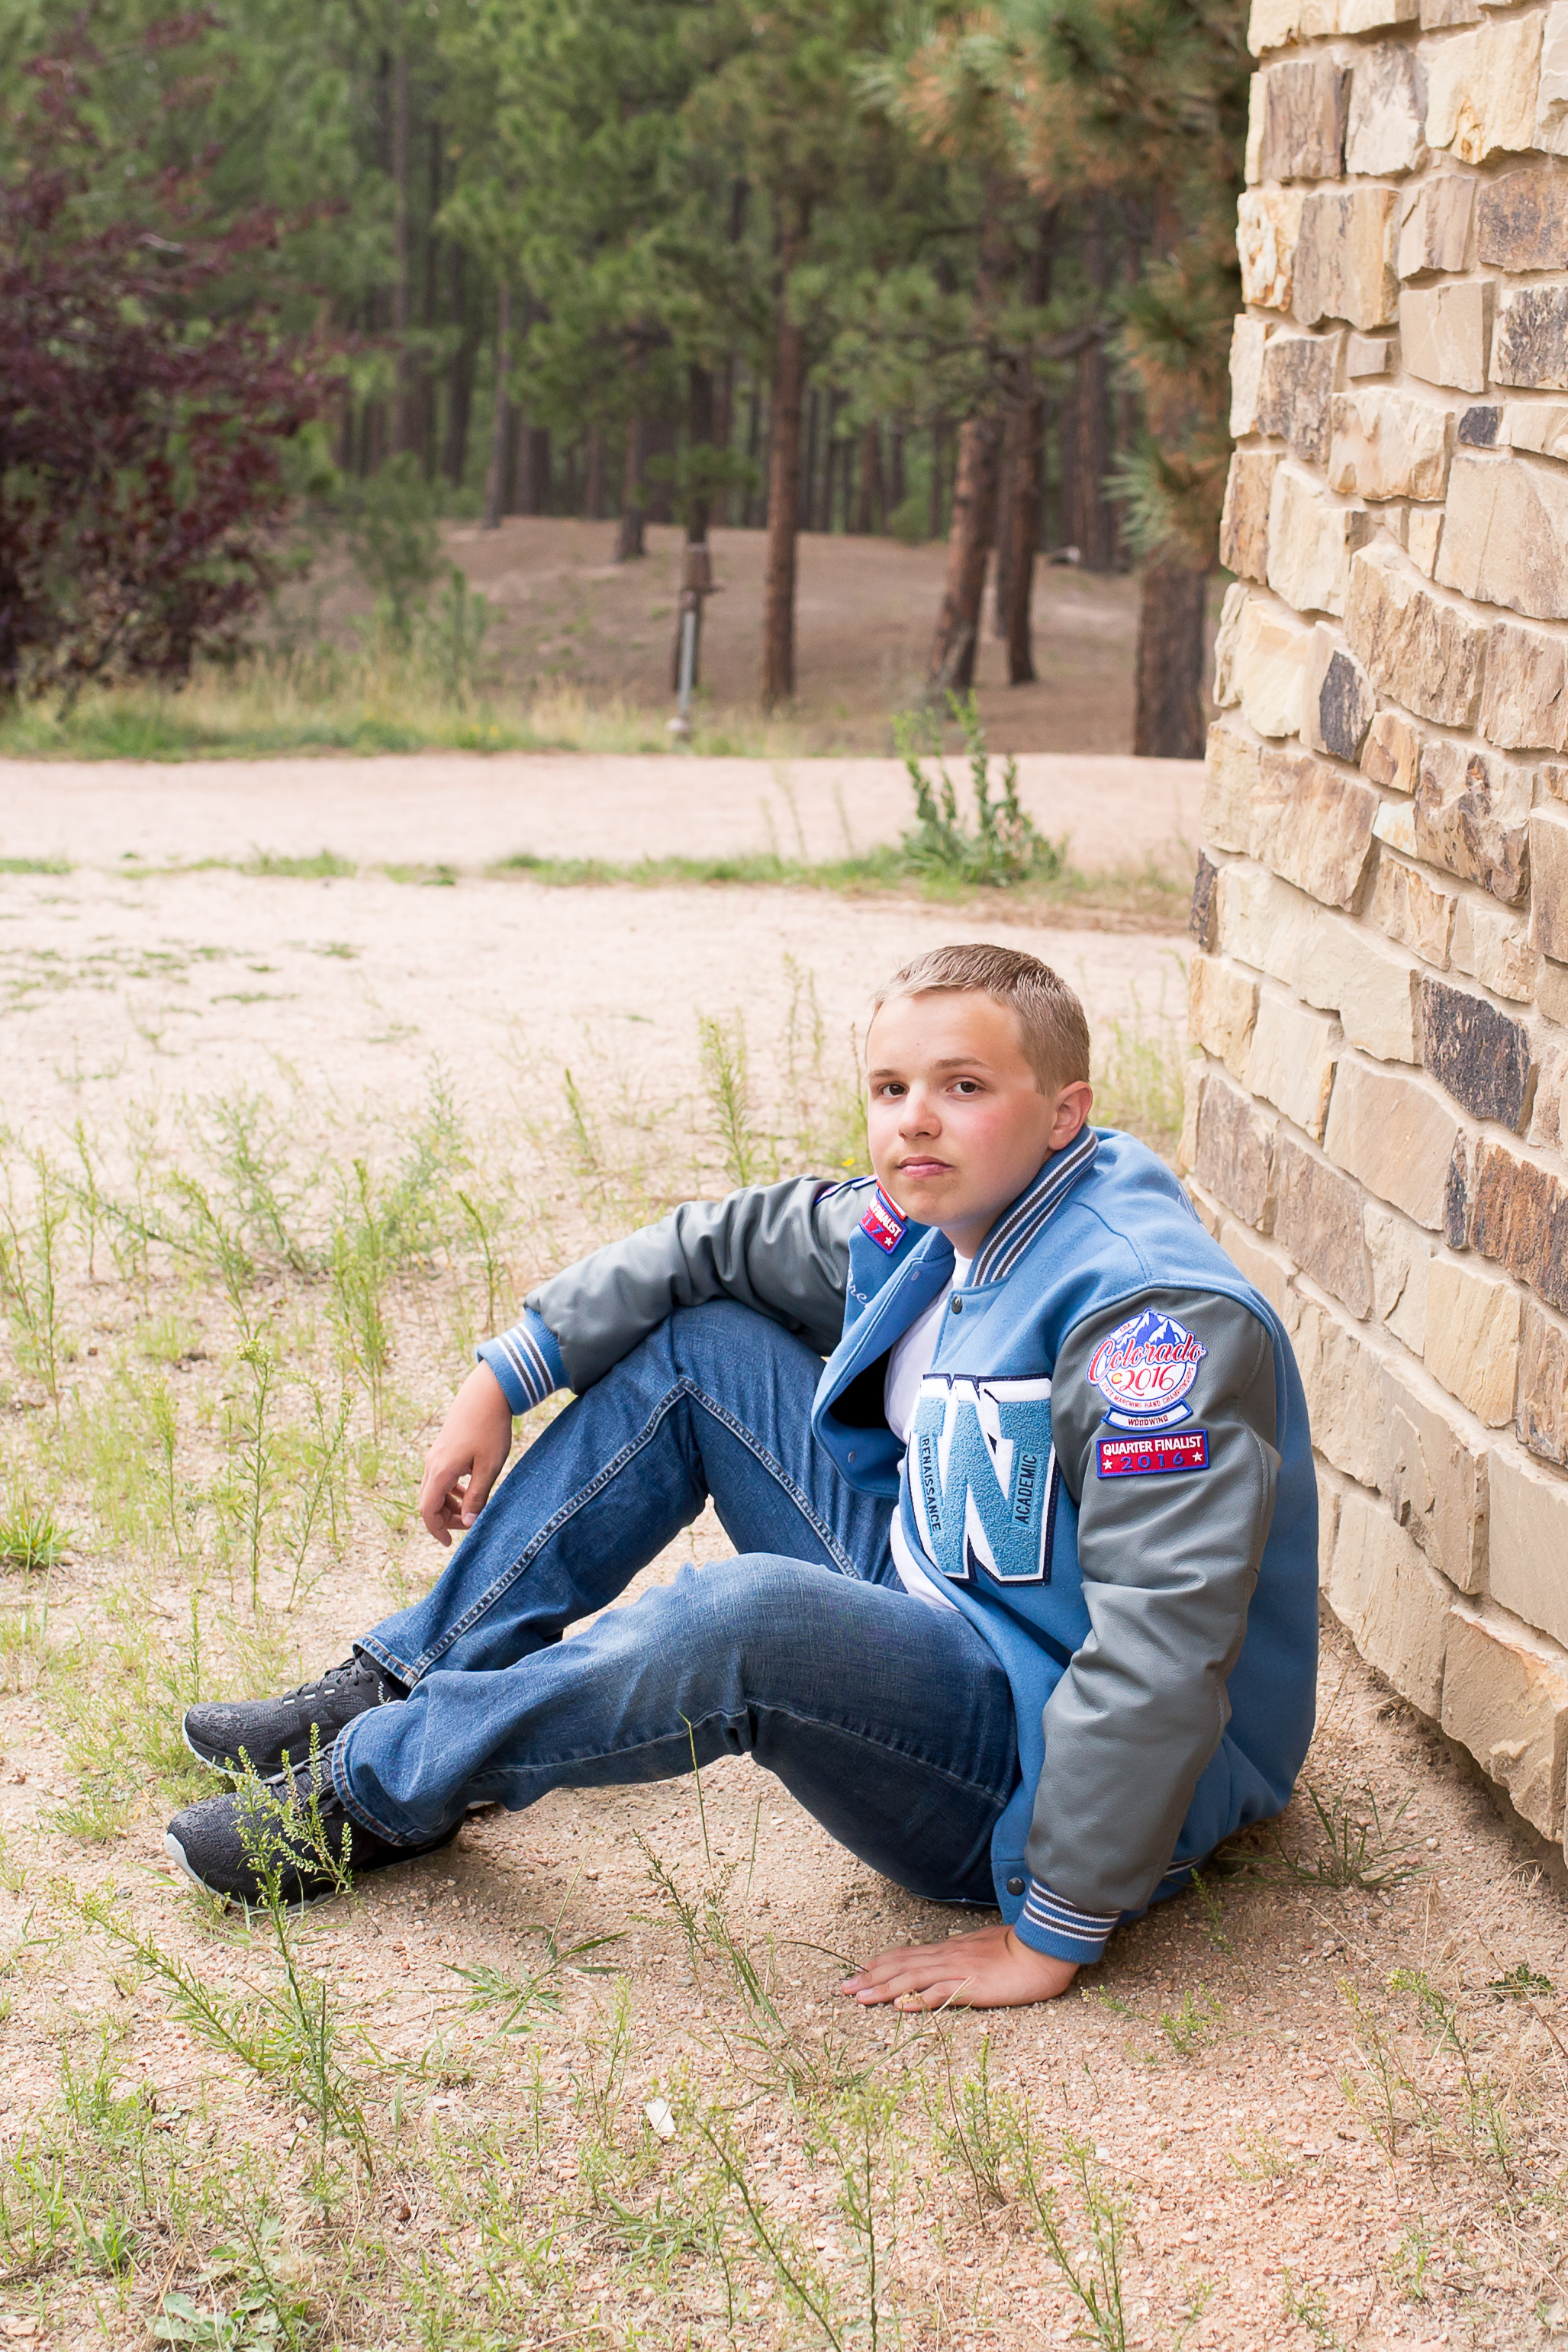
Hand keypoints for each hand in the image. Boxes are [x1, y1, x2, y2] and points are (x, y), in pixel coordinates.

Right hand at [418, 1363, 513, 1544]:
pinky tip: (471, 1489)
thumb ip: (477, 1497)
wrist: (487, 1393)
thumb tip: (467, 1524)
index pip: (426, 1511)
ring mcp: (435, 1455)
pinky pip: (439, 1478)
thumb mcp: (489, 1467)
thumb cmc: (491, 1429)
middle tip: (470, 1524)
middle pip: (428, 1502)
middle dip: (445, 1519)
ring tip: (473, 1509)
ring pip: (433, 1490)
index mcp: (440, 1471)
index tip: (450, 1543)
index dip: (436, 1530)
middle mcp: (432, 1464)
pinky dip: (451, 1490)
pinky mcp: (442, 1449)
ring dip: (449, 1505)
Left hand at [838, 1920, 1078, 2011]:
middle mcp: (947, 1957)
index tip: (857, 1971)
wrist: (1044, 1947)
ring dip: (883, 1989)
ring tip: (859, 1998)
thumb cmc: (1018, 1948)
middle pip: (900, 1966)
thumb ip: (963, 1953)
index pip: (906, 1955)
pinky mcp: (973, 1987)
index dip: (880, 1963)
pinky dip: (919, 2000)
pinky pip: (941, 1994)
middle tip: (842, 1989)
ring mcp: (958, 1971)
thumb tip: (947, 1957)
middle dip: (869, 1977)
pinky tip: (902, 2007)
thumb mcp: (983, 1947)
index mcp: (950, 1950)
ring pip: (912, 1979)